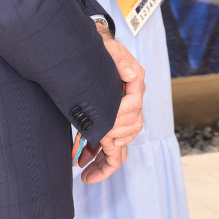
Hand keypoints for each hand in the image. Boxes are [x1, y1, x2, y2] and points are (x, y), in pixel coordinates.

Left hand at [80, 27, 144, 181]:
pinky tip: (84, 164)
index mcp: (134, 81)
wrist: (91, 48)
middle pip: (132, 126)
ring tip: (86, 171)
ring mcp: (123, 111)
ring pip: (123, 140)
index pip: (134, 103)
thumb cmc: (101, 48)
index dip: (121, 116)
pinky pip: (113, 144)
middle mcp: (132, 99)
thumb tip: (131, 74)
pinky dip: (101, 156)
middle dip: (113, 139)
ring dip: (106, 157)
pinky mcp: (112, 120)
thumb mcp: (108, 48)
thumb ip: (120, 60)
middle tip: (92, 147)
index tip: (105, 126)